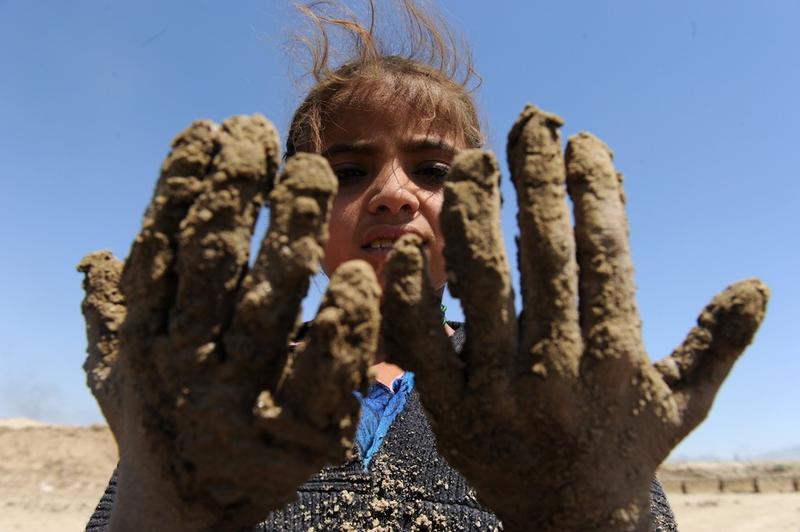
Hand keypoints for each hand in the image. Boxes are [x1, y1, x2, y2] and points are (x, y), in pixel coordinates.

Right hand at [79, 115, 379, 530]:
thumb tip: (92, 257)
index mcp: (146, 343)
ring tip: (311, 174)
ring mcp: (238, 405)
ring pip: (267, 308)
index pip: (160, 251)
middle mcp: (185, 370)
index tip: (210, 131)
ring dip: (290, 236)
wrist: (190, 516)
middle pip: (213, 268)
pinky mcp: (296, 439)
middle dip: (237, 195)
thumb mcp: (119, 372)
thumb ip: (110, 314)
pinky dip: (344, 327)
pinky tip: (362, 276)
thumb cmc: (160, 426)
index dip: (182, 187)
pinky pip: (324, 376)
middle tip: (262, 136)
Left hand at [381, 105, 768, 530]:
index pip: (606, 254)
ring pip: (482, 287)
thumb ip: (717, 342)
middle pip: (544, 255)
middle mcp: (561, 372)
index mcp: (618, 360)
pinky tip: (411, 247)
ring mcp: (500, 392)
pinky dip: (413, 295)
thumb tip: (760, 284)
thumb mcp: (682, 401)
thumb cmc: (625, 449)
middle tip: (530, 124)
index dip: (595, 190)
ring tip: (475, 162)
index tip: (584, 142)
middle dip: (538, 181)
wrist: (567, 523)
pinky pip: (423, 344)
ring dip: (476, 216)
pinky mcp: (451, 413)